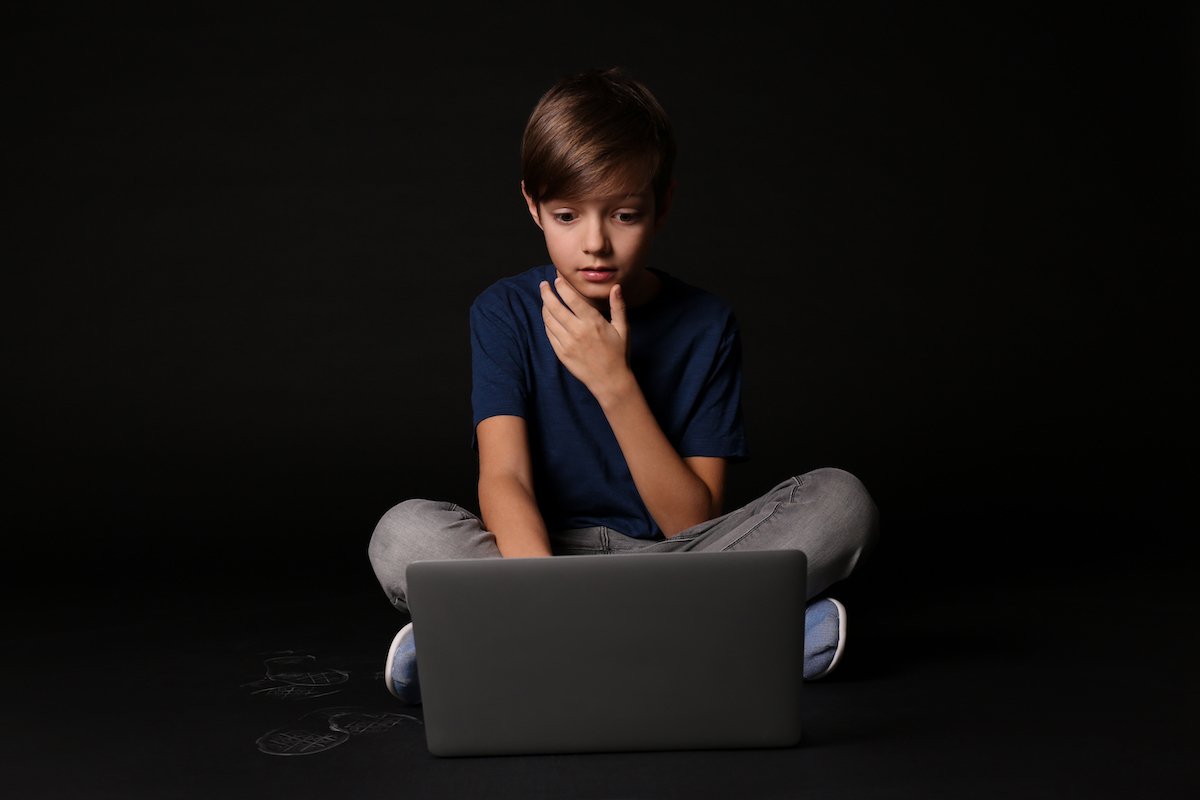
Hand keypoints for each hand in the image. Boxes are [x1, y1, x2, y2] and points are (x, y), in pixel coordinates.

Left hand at [539, 274, 630, 396]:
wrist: (610, 380)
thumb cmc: (618, 354)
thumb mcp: (623, 328)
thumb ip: (618, 306)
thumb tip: (616, 287)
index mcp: (592, 322)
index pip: (572, 299)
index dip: (562, 287)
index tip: (557, 278)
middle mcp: (577, 331)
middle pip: (555, 307)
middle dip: (546, 293)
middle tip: (543, 285)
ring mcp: (567, 343)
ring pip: (549, 320)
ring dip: (544, 307)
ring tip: (545, 299)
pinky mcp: (561, 354)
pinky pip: (549, 334)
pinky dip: (546, 323)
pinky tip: (548, 317)